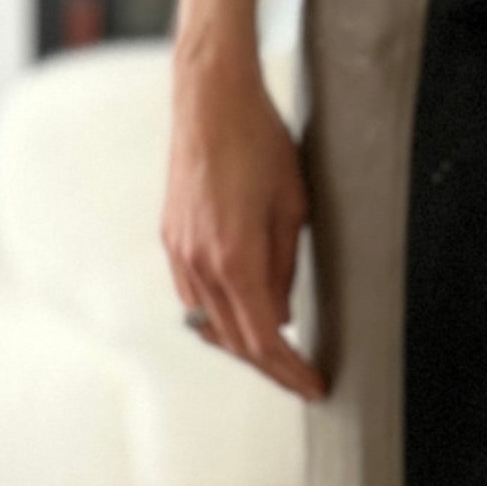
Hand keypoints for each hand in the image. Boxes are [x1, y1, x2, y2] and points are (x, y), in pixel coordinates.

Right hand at [163, 41, 325, 401]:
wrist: (210, 100)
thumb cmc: (259, 142)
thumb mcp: (292, 206)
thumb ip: (285, 268)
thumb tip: (282, 316)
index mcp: (235, 259)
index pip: (265, 339)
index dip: (290, 370)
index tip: (314, 385)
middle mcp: (200, 265)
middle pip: (235, 342)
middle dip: (271, 367)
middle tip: (302, 378)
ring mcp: (180, 255)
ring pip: (210, 324)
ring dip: (243, 344)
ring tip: (277, 353)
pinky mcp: (172, 241)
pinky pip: (194, 297)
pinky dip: (220, 317)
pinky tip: (242, 314)